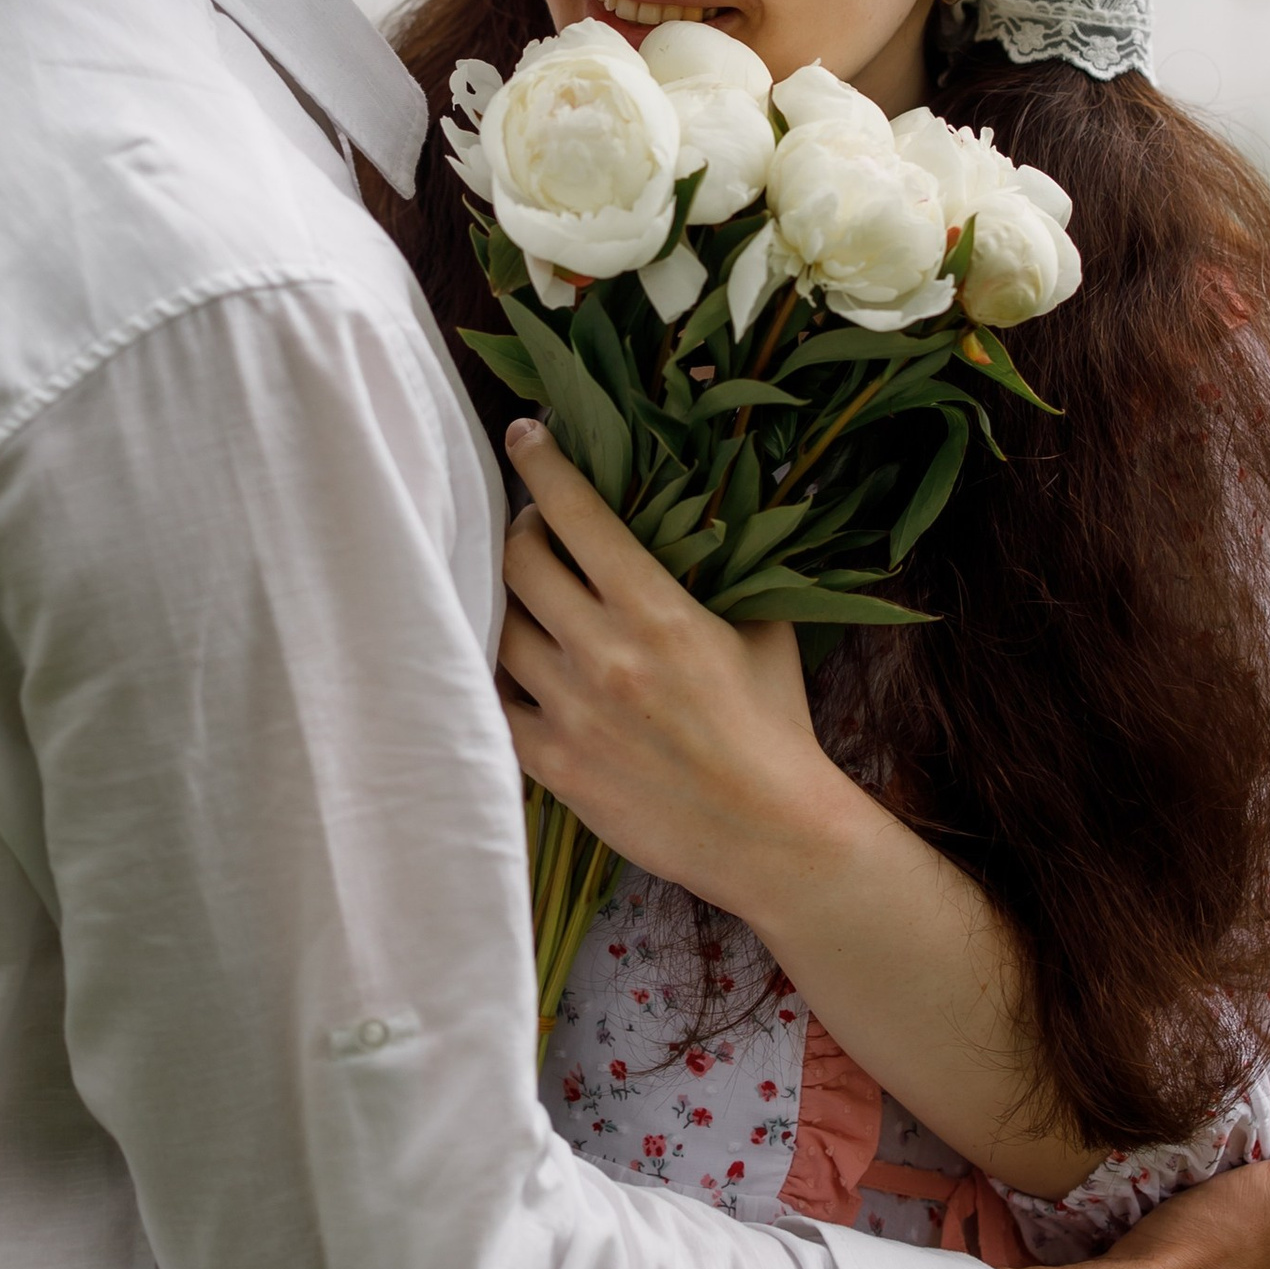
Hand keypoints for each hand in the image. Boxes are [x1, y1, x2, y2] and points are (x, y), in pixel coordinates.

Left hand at [497, 418, 851, 920]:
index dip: (541, 464)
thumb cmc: (774, 725)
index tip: (525, 434)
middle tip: (533, 528)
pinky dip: (498, 672)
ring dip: (503, 598)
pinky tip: (511, 660)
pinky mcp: (554, 765)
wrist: (771, 834)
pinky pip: (495, 701)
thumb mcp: (763, 627)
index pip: (576, 514)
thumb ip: (728, 566)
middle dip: (519, 529)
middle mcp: (605, 654)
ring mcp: (572, 711)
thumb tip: (711, 501)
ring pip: (497, 628)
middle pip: (519, 561)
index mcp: (658, 610)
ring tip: (521, 593)